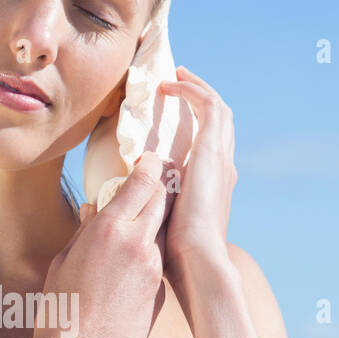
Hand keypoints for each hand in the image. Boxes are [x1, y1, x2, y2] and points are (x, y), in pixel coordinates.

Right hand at [30, 152, 172, 337]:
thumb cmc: (61, 309)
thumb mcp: (64, 261)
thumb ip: (84, 230)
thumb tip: (93, 208)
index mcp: (109, 228)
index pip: (143, 181)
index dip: (150, 165)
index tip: (149, 158)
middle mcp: (137, 242)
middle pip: (163, 198)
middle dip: (160, 185)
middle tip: (156, 178)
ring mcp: (153, 267)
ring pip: (165, 228)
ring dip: (158, 217)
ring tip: (148, 214)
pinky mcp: (160, 289)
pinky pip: (161, 258)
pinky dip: (154, 248)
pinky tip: (139, 255)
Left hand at [158, 66, 236, 281]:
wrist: (199, 261)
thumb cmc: (178, 258)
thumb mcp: (162, 229)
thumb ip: (148, 214)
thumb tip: (117, 209)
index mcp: (213, 187)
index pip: (208, 148)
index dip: (194, 128)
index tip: (172, 117)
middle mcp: (222, 169)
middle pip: (218, 123)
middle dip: (199, 99)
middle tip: (177, 84)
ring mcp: (220, 159)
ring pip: (217, 109)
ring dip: (197, 88)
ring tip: (176, 76)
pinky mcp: (212, 151)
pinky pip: (209, 106)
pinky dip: (193, 91)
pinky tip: (171, 86)